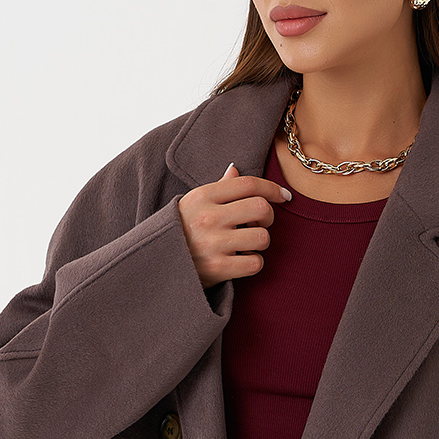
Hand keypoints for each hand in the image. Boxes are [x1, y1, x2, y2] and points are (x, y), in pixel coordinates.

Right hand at [176, 162, 291, 288]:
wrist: (155, 263)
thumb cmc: (178, 230)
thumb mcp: (192, 203)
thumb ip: (217, 187)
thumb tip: (236, 170)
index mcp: (202, 196)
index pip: (248, 184)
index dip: (272, 188)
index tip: (283, 196)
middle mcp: (208, 218)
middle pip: (261, 208)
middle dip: (269, 216)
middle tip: (261, 223)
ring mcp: (213, 244)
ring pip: (262, 237)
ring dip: (261, 242)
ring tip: (248, 244)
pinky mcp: (218, 269)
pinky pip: (255, 263)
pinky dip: (254, 262)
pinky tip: (242, 260)